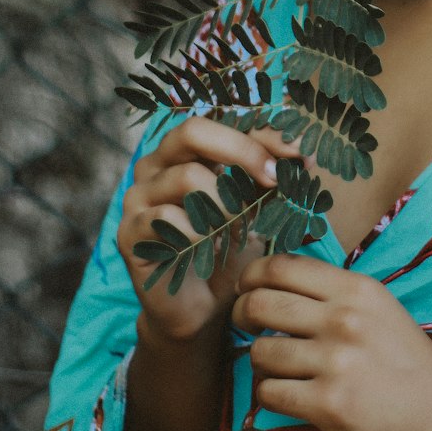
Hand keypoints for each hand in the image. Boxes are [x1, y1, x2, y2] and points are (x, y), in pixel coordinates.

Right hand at [117, 117, 279, 345]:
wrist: (203, 309)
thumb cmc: (229, 251)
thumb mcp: (256, 206)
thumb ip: (271, 175)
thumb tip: (302, 153)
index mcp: (185, 152)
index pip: (222, 121)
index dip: (262, 133)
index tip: (299, 154)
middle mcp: (155, 166)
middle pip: (192, 130)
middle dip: (241, 151)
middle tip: (273, 178)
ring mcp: (137, 198)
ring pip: (187, 177)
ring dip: (226, 204)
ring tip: (238, 230)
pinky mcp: (129, 233)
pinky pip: (169, 219)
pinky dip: (200, 235)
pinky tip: (209, 251)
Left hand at [232, 254, 431, 430]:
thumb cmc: (411, 365)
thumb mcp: (381, 311)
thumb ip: (335, 296)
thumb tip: (275, 285)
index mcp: (358, 289)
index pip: (281, 266)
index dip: (252, 276)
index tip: (247, 289)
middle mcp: (345, 319)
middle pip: (260, 304)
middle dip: (242, 316)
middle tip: (246, 328)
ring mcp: (336, 362)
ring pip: (260, 352)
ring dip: (260, 363)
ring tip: (279, 369)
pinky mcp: (329, 405)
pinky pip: (269, 393)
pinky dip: (270, 396)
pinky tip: (291, 396)